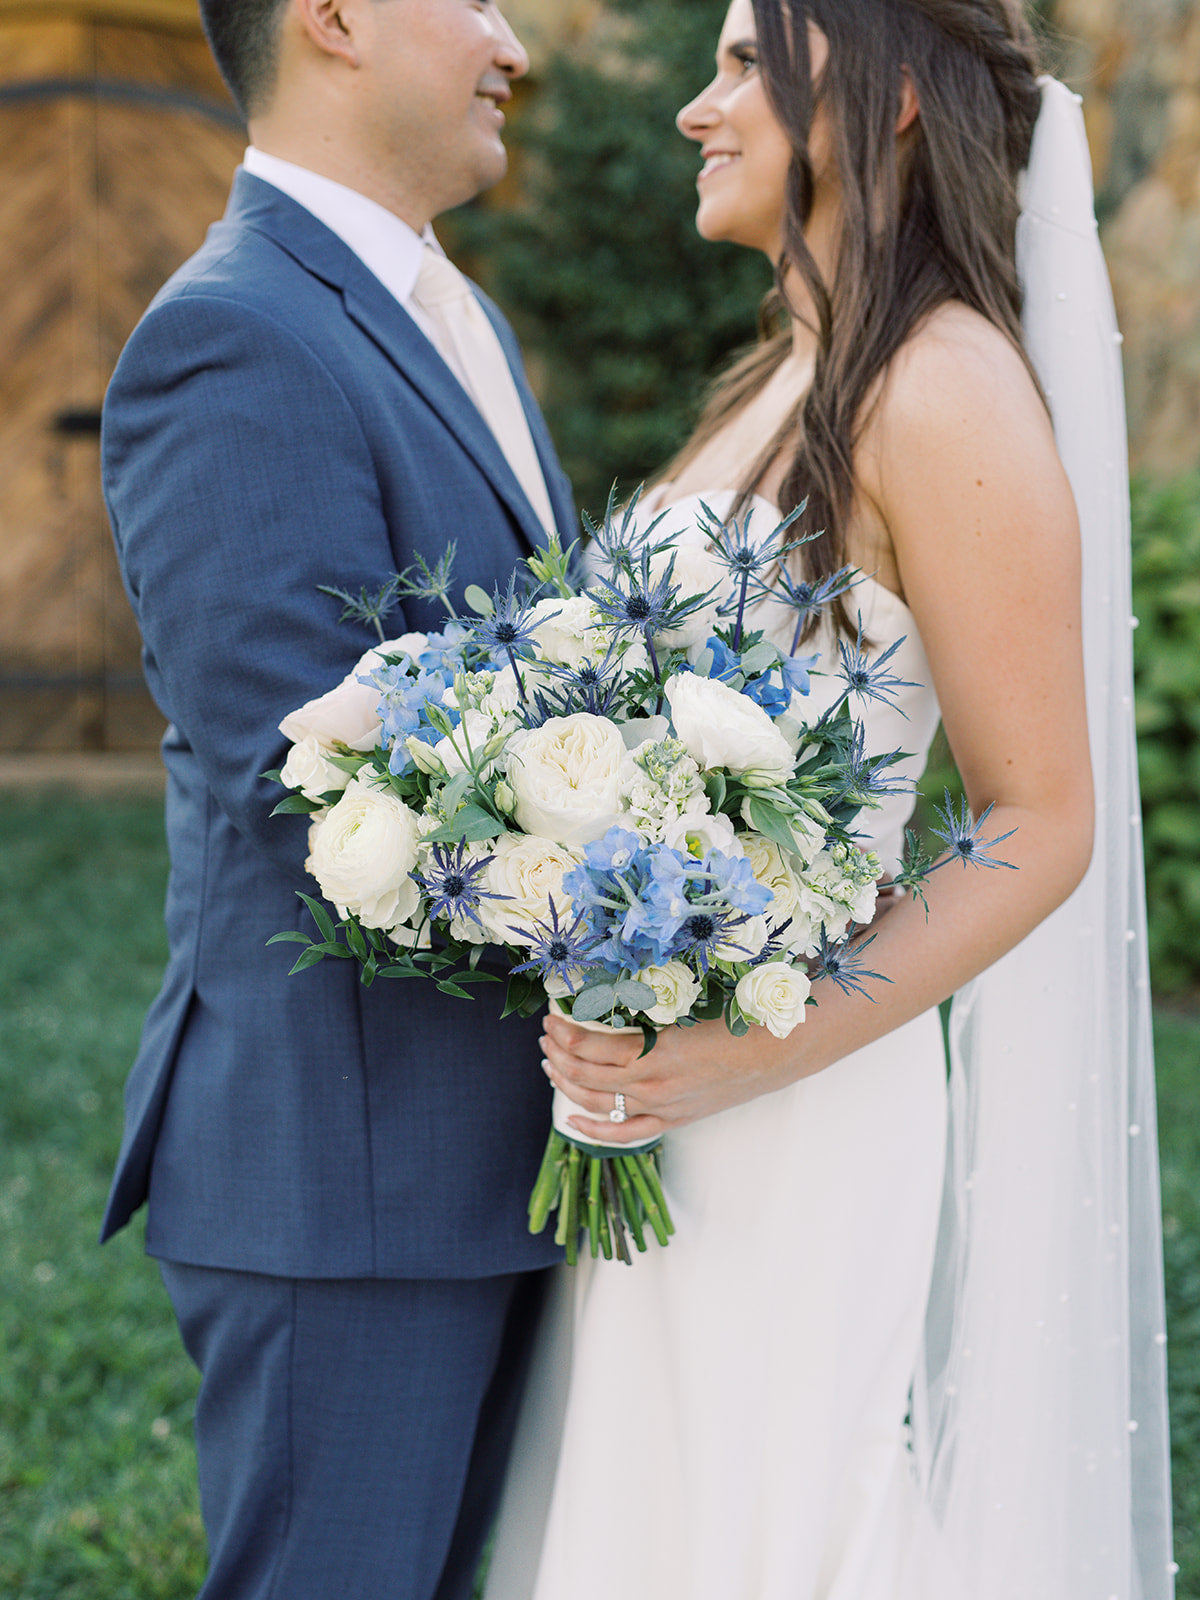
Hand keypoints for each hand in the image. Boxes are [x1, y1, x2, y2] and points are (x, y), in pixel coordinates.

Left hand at [539, 1009, 798, 1145]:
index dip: (564, 1030)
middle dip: (558, 1053)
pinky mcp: (673, 1120)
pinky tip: (571, 1118)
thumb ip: (647, 1007)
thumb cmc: (736, 1018)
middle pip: (585, 1074)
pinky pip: (625, 1133)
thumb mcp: (686, 1005)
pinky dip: (593, 1129)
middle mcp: (653, 1083)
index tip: (552, 1016)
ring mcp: (662, 1106)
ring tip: (551, 1063)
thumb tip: (607, 997)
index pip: (589, 1044)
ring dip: (566, 1083)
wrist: (778, 1051)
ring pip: (597, 1103)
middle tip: (546, 1035)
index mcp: (655, 1050)